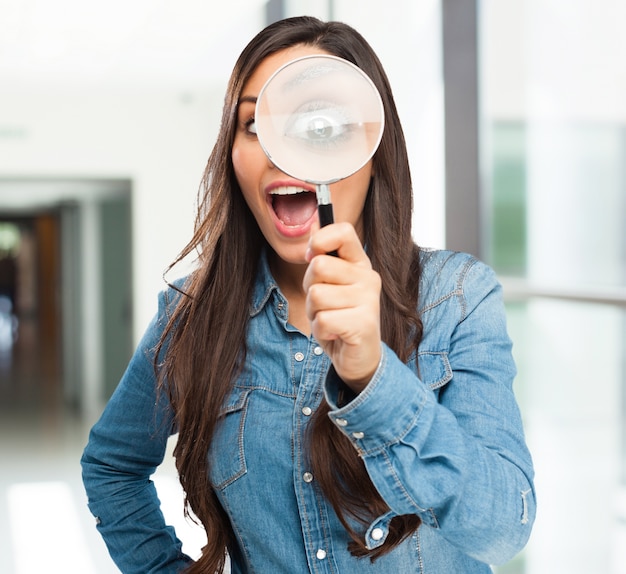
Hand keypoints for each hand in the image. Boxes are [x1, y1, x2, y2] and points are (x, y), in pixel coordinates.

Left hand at [303, 222, 381, 393]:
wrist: (358, 359)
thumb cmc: (339, 319)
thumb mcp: (329, 286)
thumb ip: (323, 260)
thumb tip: (311, 231)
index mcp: (360, 264)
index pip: (343, 232)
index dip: (319, 240)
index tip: (313, 257)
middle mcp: (368, 278)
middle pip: (318, 266)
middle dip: (310, 288)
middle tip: (324, 305)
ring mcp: (369, 301)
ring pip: (316, 295)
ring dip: (315, 313)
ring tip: (331, 321)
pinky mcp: (363, 324)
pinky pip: (322, 320)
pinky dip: (320, 331)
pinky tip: (334, 335)